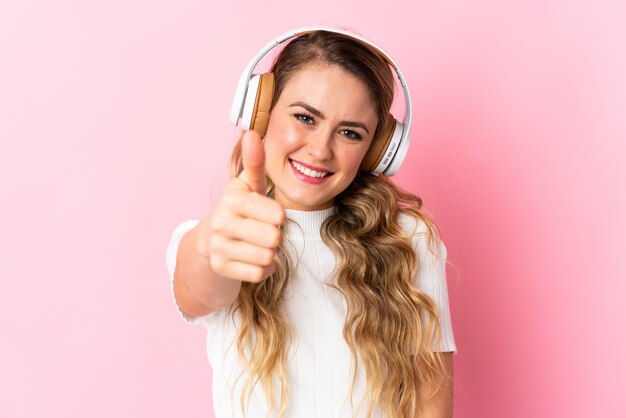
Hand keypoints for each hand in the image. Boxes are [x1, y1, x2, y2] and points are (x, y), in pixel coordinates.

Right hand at [198, 130, 284, 282]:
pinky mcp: (220, 268)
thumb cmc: (238, 209)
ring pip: (268, 257)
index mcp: (232, 200)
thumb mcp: (247, 185)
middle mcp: (221, 222)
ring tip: (255, 244)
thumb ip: (255, 162)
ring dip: (269, 254)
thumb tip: (252, 133)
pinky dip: (262, 269)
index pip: (278, 215)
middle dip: (274, 237)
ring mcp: (218, 247)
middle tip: (261, 231)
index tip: (266, 214)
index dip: (278, 217)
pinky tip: (250, 258)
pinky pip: (259, 274)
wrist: (209, 240)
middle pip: (274, 238)